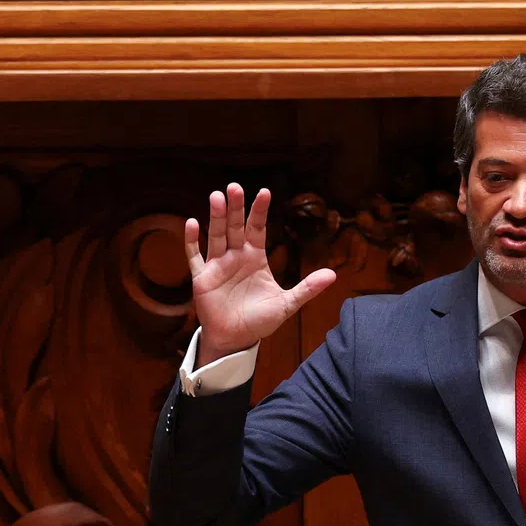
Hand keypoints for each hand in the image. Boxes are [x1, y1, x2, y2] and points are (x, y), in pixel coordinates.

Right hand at [186, 183, 335, 366]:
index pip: (258, 229)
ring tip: (216, 197)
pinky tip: (191, 223)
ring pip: (216, 236)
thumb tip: (333, 275)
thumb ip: (308, 288)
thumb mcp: (287, 303)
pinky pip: (195, 256)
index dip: (260, 211)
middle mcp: (236, 257)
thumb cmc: (260, 320)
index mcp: (255, 258)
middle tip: (234, 187)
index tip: (265, 192)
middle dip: (236, 208)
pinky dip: (192, 241)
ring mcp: (218, 265)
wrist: (237, 339)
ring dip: (216, 217)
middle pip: (235, 227)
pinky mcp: (202, 278)